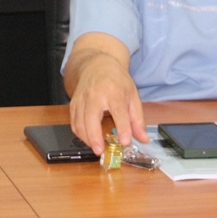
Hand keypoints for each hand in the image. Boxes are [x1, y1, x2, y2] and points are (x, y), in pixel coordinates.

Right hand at [65, 33, 146, 153]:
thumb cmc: (117, 81)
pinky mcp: (73, 103)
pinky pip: (73, 122)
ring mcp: (82, 98)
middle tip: (101, 151)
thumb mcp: (132, 96)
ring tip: (96, 148)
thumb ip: (137, 119)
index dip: (123, 128)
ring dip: (86, 139)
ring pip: (79, 122)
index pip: (118, 112)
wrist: (97, 65)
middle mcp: (96, 94)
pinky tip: (88, 139)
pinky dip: (79, 134)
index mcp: (114, 92)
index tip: (125, 141)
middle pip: (91, 118)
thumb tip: (143, 138)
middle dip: (94, 137)